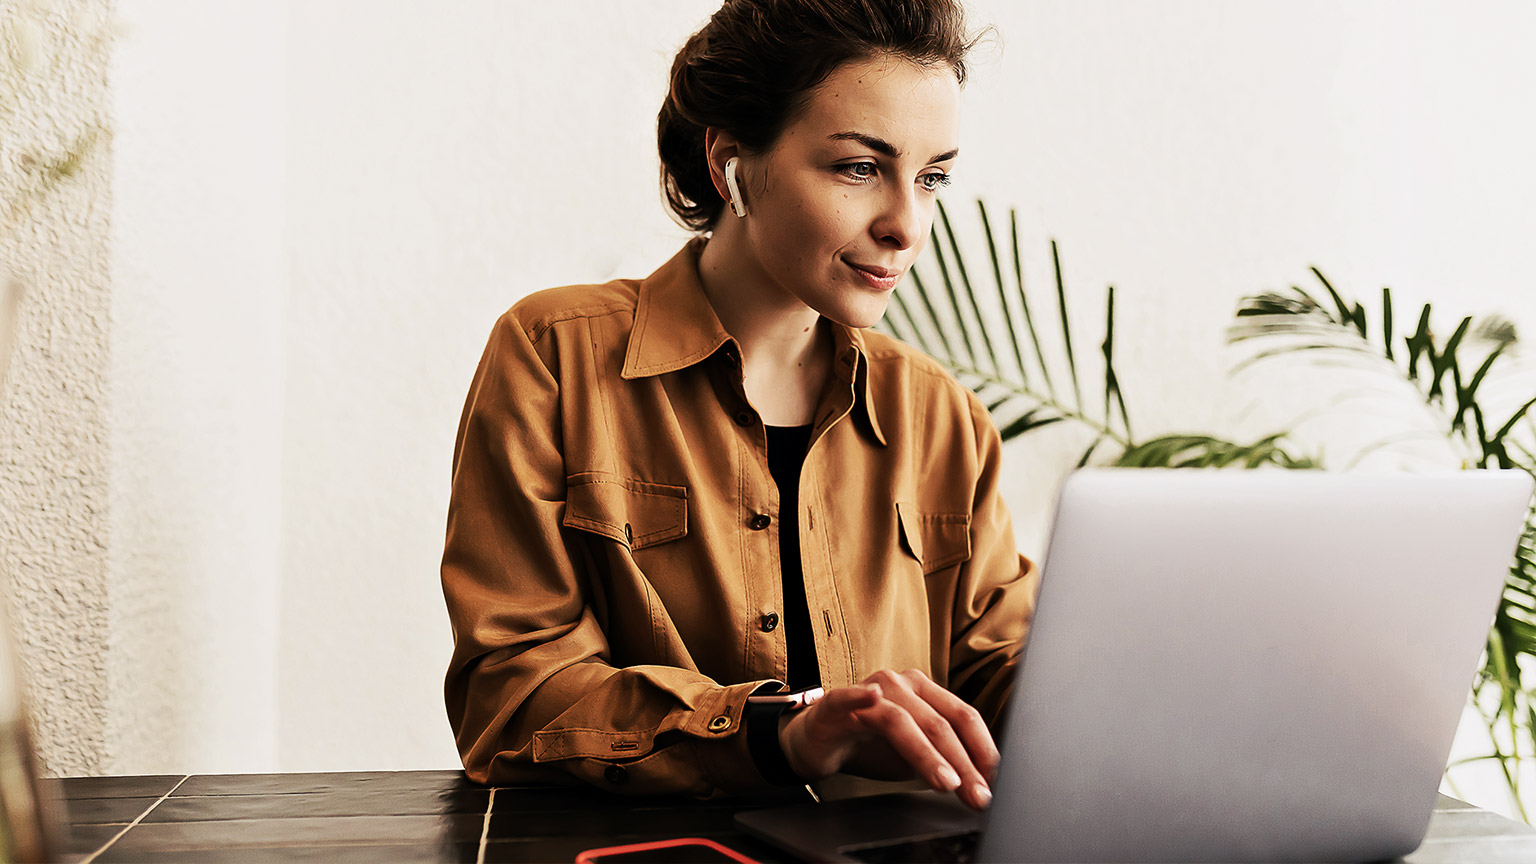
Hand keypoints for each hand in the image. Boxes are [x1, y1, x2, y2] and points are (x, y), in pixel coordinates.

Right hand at [777, 669, 997, 810]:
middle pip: (940, 722)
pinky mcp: (836, 703)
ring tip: (946, 782)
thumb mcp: (913, 756)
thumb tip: (979, 785)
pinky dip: (860, 696)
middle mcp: (901, 684)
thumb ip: (942, 761)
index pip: (963, 717)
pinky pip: (849, 698)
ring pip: (903, 720)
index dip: (983, 750)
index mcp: (925, 691)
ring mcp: (869, 690)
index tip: (996, 783)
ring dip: (928, 754)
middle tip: (977, 795)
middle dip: (964, 763)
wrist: (818, 742)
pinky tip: (873, 698)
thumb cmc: (869, 745)